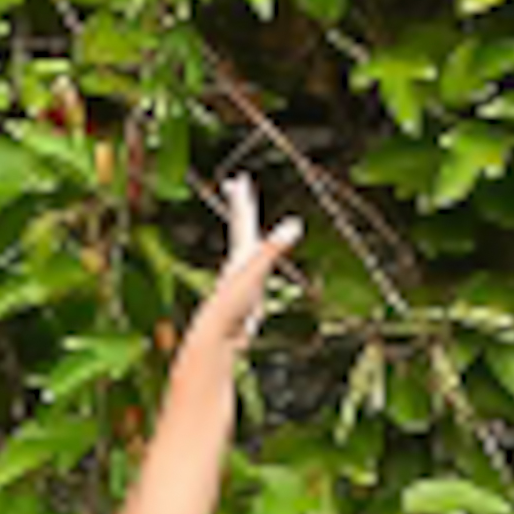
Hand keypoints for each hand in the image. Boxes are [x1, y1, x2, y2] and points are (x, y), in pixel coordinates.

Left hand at [187, 172, 302, 355]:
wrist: (218, 335)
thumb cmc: (231, 303)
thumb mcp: (256, 271)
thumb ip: (274, 248)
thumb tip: (295, 223)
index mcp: (240, 252)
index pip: (242, 218)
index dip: (242, 198)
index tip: (238, 178)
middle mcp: (240, 261)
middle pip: (241, 226)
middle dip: (240, 205)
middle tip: (237, 185)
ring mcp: (244, 277)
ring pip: (248, 247)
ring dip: (247, 231)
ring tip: (247, 221)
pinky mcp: (249, 294)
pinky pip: (256, 271)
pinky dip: (259, 262)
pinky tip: (257, 265)